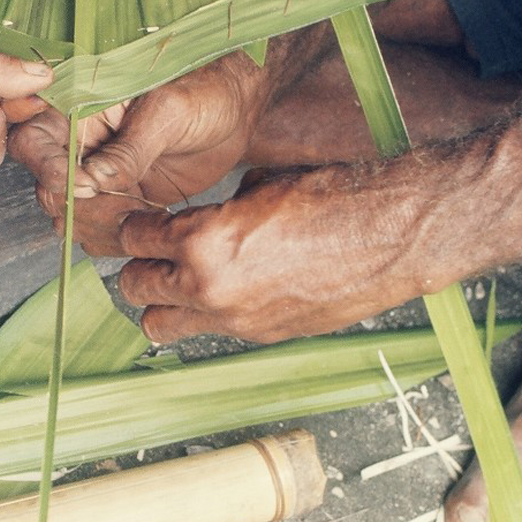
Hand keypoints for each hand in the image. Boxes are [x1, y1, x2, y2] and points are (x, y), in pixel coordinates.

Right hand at [7, 52, 275, 254]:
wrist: (238, 110)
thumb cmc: (203, 91)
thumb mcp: (166, 113)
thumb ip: (129, 150)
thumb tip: (91, 182)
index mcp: (79, 108)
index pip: (35, 142)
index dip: (47, 169)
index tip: (84, 186)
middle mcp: (80, 145)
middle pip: (49, 190)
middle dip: (82, 207)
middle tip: (126, 205)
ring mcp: (98, 177)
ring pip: (70, 218)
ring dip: (101, 227)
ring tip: (144, 212)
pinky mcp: (121, 201)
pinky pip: (99, 231)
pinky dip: (117, 239)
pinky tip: (149, 223)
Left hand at [116, 164, 426, 342]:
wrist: (388, 235)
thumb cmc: (328, 197)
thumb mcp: (258, 184)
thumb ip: (215, 207)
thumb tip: (198, 217)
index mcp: (202, 240)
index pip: (134, 239)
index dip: (136, 226)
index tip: (144, 221)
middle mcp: (208, 287)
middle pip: (134, 286)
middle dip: (140, 266)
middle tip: (155, 252)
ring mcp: (233, 319)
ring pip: (158, 325)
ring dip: (162, 301)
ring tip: (180, 279)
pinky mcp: (259, 337)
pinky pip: (207, 332)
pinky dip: (205, 314)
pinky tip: (227, 290)